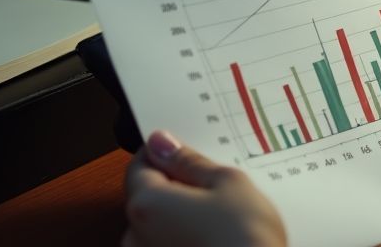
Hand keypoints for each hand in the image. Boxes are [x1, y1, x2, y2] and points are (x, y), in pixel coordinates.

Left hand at [124, 130, 286, 246]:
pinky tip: (217, 236)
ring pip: (161, 224)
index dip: (164, 153)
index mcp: (146, 204)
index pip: (139, 165)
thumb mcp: (227, 183)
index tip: (185, 150)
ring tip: (223, 216)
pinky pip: (170, 244)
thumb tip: (163, 143)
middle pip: (149, 196)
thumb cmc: (245, 238)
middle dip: (178, 187)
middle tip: (216, 185)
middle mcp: (135, 236)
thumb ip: (189, 162)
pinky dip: (187, 237)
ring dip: (184, 215)